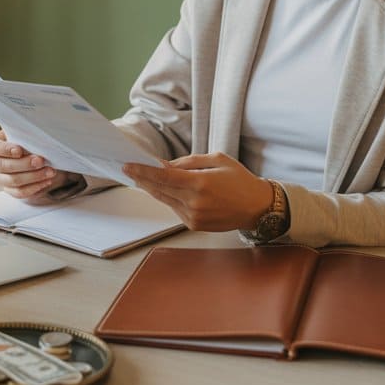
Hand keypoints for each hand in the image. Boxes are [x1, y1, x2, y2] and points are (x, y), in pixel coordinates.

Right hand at [0, 130, 73, 202]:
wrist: (33, 157)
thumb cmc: (26, 142)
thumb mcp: (24, 135)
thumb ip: (24, 135)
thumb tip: (35, 136)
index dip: (5, 149)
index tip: (19, 150)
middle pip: (4, 166)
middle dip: (24, 164)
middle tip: (40, 161)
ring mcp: (0, 179)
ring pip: (13, 181)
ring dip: (33, 177)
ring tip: (50, 171)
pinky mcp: (10, 190)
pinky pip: (20, 192)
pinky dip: (35, 187)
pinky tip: (47, 181)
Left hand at [122, 152, 273, 231]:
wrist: (257, 207)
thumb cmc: (239, 180)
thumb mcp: (217, 159)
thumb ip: (188, 162)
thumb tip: (165, 165)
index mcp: (200, 183)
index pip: (163, 176)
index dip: (143, 171)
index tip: (128, 165)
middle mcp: (195, 202)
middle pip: (159, 189)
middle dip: (142, 179)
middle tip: (129, 170)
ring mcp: (194, 216)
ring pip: (165, 200)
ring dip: (153, 189)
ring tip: (141, 177)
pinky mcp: (195, 225)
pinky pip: (174, 209)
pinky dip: (168, 198)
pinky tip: (162, 190)